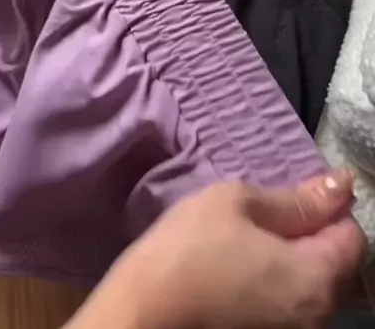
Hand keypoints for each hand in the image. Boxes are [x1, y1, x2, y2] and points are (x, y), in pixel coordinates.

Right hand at [72, 172, 365, 328]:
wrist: (144, 310)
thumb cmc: (189, 248)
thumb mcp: (238, 203)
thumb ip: (296, 199)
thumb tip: (342, 185)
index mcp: (316, 277)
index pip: (353, 234)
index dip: (329, 207)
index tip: (295, 194)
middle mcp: (317, 314)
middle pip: (338, 263)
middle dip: (314, 233)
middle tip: (267, 212)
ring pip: (314, 283)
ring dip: (296, 255)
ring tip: (251, 237)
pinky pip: (292, 300)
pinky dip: (280, 278)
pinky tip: (244, 264)